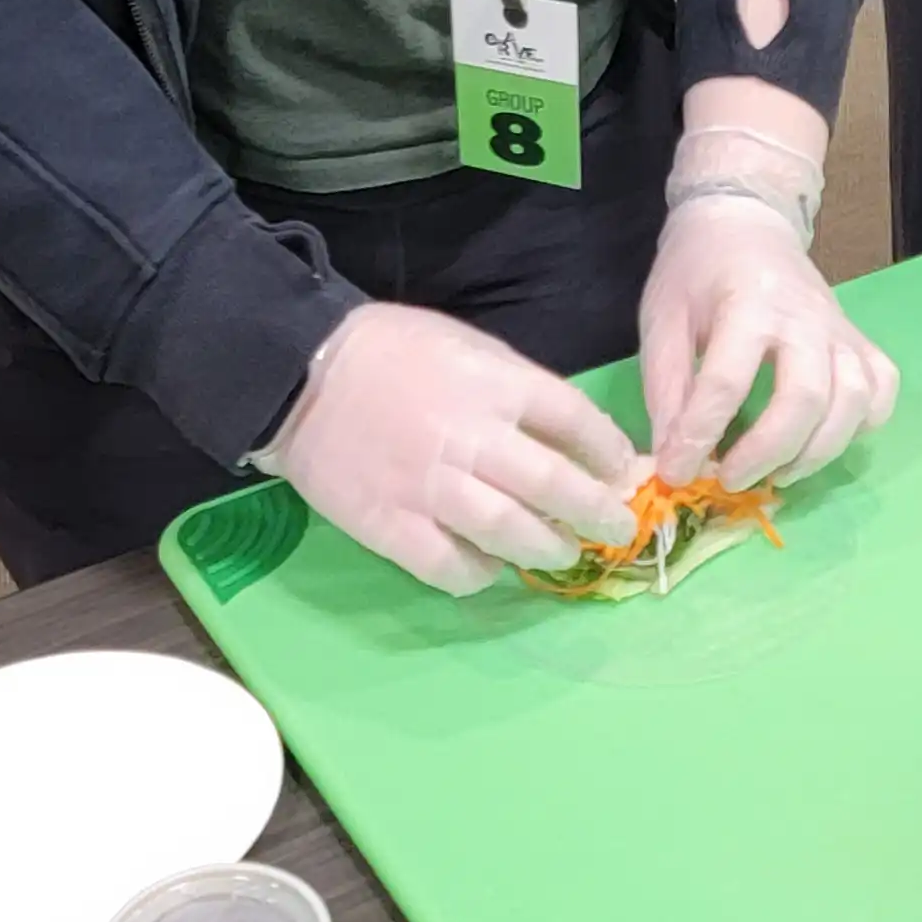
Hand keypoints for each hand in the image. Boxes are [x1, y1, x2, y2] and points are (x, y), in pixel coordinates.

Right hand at [251, 302, 643, 593]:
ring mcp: (429, 486)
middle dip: (595, 512)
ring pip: (508, 532)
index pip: (572, 419)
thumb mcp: (467, 346)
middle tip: (615, 529)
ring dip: (547, 548)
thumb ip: (516, 388)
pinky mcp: (391, 525)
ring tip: (564, 554)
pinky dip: (478, 574)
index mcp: (492, 384)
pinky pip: (448, 566)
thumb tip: (567, 435)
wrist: (299, 374)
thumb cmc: (391, 351)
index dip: (607, 449)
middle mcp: (470, 437)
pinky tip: (490, 569)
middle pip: (552, 484)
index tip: (622, 469)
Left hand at [639, 131, 897, 486]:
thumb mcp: (662, 320)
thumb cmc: (697, 272)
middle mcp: (804, 315)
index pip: (726, 381)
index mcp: (747, 302)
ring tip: (774, 473)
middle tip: (729, 479)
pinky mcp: (860, 339)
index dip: (700, 436)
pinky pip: (881, 390)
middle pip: (805, 397)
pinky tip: (821, 439)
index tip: (676, 471)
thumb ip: (666, 389)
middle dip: (767, 452)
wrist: (745, 221)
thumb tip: (674, 458)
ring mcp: (840, 327)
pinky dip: (860, 425)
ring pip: (852, 401)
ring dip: (815, 451)